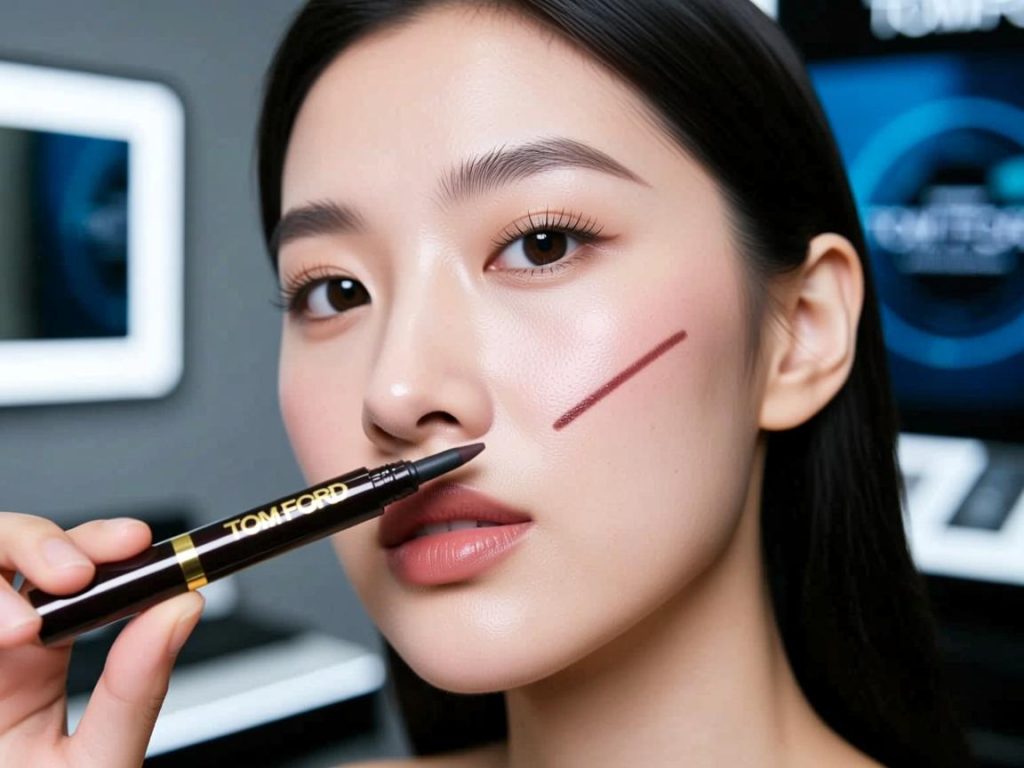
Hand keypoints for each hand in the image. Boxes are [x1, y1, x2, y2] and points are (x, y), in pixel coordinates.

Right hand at [0, 513, 203, 766]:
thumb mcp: (94, 765)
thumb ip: (135, 691)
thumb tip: (181, 611)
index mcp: (39, 665)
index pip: (70, 576)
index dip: (97, 543)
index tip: (133, 541)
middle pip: (6, 553)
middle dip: (39, 543)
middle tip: (72, 577)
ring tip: (18, 630)